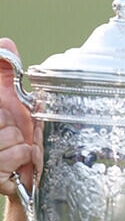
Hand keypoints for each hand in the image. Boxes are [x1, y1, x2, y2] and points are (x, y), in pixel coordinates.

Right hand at [0, 38, 41, 197]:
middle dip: (15, 128)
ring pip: (12, 137)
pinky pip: (18, 155)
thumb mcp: (11, 100)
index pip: (0, 111)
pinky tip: (20, 163)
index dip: (5, 113)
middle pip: (3, 120)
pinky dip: (26, 157)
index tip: (7, 118)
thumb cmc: (15, 138)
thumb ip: (4, 72)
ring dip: (23, 145)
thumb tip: (5, 43)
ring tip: (16, 150)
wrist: (21, 177)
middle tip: (12, 137)